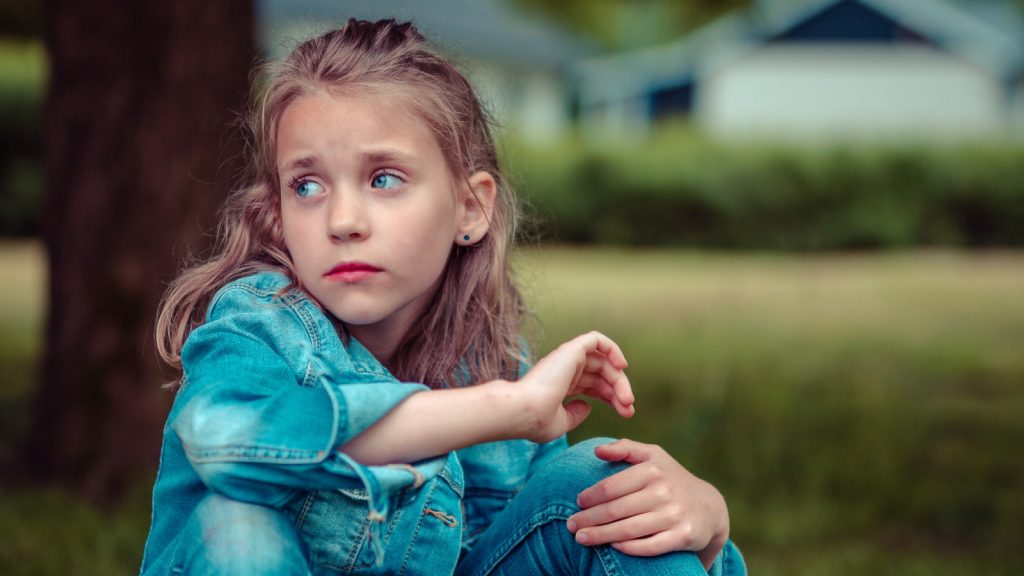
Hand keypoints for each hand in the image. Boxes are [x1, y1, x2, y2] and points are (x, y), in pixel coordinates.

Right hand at [517, 331, 633, 442]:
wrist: (523, 411)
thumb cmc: (536, 421)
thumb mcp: (560, 423)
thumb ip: (575, 414)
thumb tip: (587, 406)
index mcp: (561, 385)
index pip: (593, 385)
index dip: (612, 398)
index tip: (625, 413)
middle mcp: (564, 370)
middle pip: (602, 375)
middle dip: (619, 391)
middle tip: (629, 409)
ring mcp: (567, 359)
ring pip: (603, 361)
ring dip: (619, 379)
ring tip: (627, 399)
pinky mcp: (571, 350)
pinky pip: (596, 340)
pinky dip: (612, 348)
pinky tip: (622, 366)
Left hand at [566, 439, 728, 569]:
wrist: (709, 507)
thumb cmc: (670, 478)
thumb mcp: (653, 456)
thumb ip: (625, 449)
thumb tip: (597, 451)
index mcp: (652, 470)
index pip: (612, 486)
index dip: (590, 496)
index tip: (577, 503)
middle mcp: (663, 492)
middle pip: (616, 510)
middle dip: (589, 519)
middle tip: (570, 526)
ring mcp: (674, 515)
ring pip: (629, 529)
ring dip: (601, 536)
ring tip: (581, 539)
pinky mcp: (682, 537)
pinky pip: (650, 546)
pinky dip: (629, 548)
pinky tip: (613, 547)